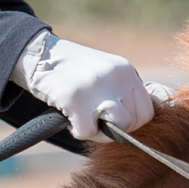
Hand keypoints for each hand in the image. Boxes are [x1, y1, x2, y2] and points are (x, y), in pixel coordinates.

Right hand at [13, 32, 156, 141]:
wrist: (39, 55)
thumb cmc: (73, 70)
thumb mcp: (106, 72)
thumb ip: (124, 91)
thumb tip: (141, 118)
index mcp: (126, 71)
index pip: (148, 110)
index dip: (133, 121)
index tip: (113, 119)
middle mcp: (117, 77)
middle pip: (135, 122)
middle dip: (117, 128)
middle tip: (96, 120)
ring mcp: (97, 87)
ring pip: (118, 128)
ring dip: (100, 132)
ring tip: (84, 120)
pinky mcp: (76, 99)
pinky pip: (88, 132)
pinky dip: (77, 130)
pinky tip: (69, 116)